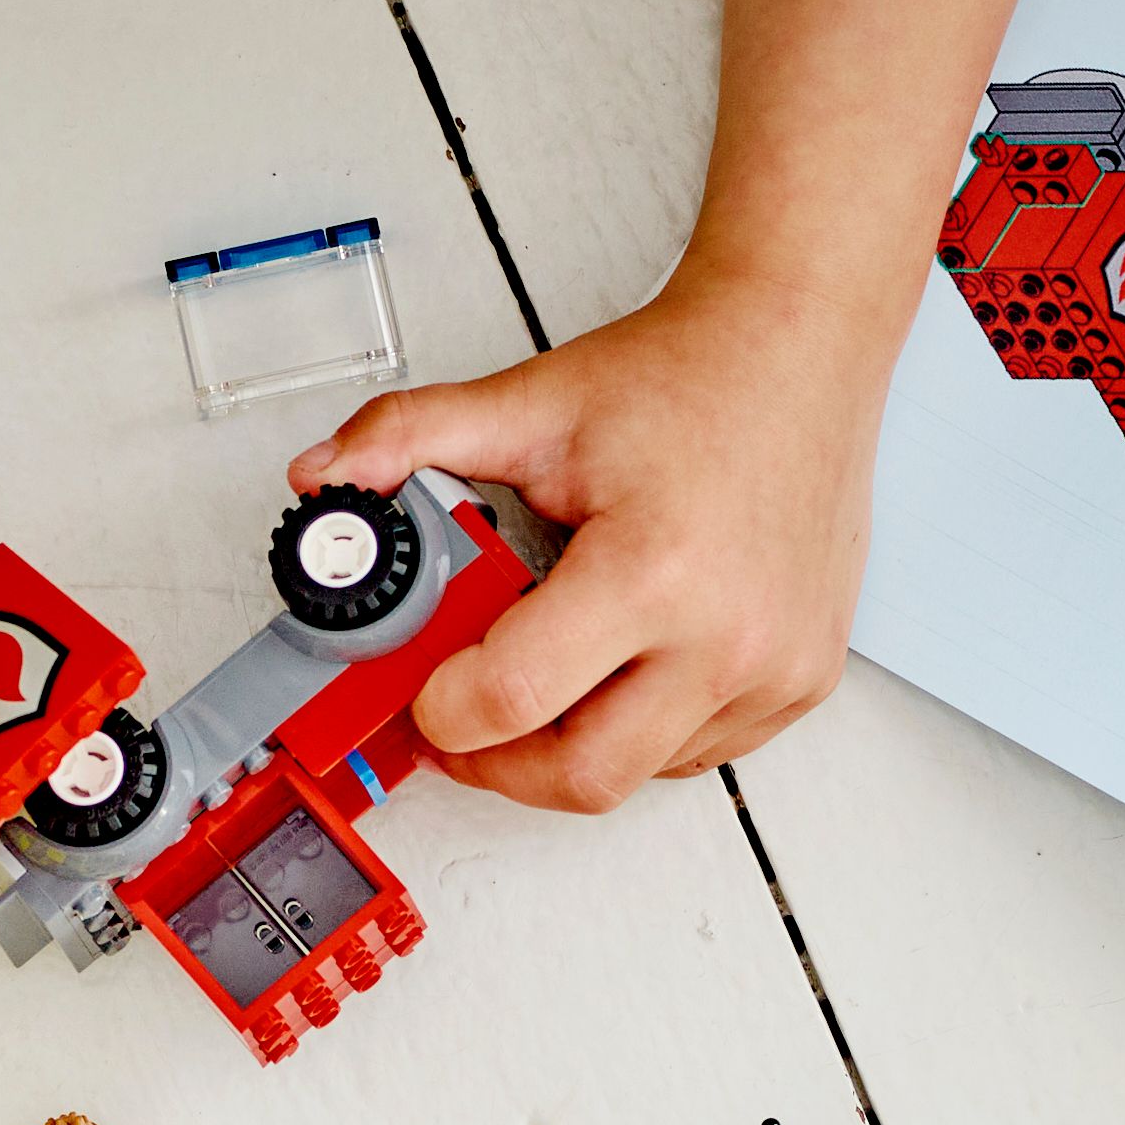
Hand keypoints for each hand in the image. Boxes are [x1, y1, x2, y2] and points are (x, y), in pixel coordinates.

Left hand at [317, 273, 891, 813]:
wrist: (799, 348)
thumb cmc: (686, 376)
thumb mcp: (530, 403)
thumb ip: (408, 437)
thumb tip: (324, 476)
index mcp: (652, 569)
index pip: (514, 700)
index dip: (443, 709)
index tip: (425, 688)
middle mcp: (727, 636)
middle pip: (578, 776)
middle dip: (498, 762)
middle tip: (463, 719)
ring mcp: (774, 670)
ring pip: (638, 774)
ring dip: (573, 740)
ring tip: (554, 658)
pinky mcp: (801, 685)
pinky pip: (696, 754)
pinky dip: (643, 729)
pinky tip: (624, 659)